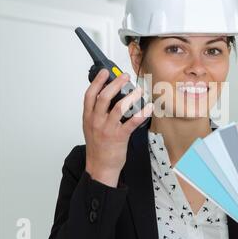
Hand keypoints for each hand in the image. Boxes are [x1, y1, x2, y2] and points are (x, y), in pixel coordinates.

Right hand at [83, 68, 152, 186]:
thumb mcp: (91, 127)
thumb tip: (108, 95)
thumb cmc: (98, 147)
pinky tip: (148, 107)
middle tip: (125, 77)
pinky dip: (142, 113)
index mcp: (88, 117)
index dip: (97, 82)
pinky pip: (132, 122)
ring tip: (138, 90)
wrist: (100, 166)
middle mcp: (97, 121)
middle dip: (115, 84)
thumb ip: (96, 112)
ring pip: (119, 107)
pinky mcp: (119, 136)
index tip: (104, 72)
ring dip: (130, 96)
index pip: (90, 95)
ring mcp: (108, 129)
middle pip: (104, 97)